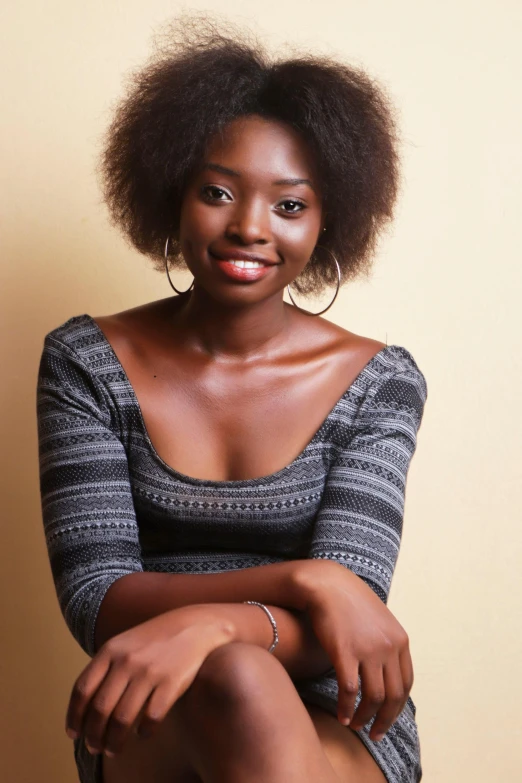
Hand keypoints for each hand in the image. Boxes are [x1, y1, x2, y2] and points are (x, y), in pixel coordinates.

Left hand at [65, 605, 232, 756]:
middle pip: (99, 709)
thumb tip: (83, 708)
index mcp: (110, 650)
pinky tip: (142, 734)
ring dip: (114, 741)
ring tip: (113, 749)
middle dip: (93, 735)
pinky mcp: (171, 683)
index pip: (82, 690)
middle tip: (94, 747)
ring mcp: (149, 672)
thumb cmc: (154, 640)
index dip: (74, 717)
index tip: (74, 734)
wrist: (194, 626)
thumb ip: (104, 668)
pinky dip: (143, 732)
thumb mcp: (124, 644)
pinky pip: (151, 718)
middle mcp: (127, 661)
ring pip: (122, 719)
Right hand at [296, 560, 412, 741]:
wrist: (326, 584)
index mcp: (400, 640)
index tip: (386, 719)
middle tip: (374, 734)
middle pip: (393, 696)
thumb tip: (387, 670)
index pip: (406, 684)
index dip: (397, 708)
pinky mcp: (345, 652)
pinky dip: (346, 708)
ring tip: (354, 724)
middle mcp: (388, 646)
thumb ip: (387, 643)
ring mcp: (368, 649)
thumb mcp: (379, 620)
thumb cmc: (349, 602)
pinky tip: (341, 715)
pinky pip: (350, 691)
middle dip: (384, 720)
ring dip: (365, 718)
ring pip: (373, 698)